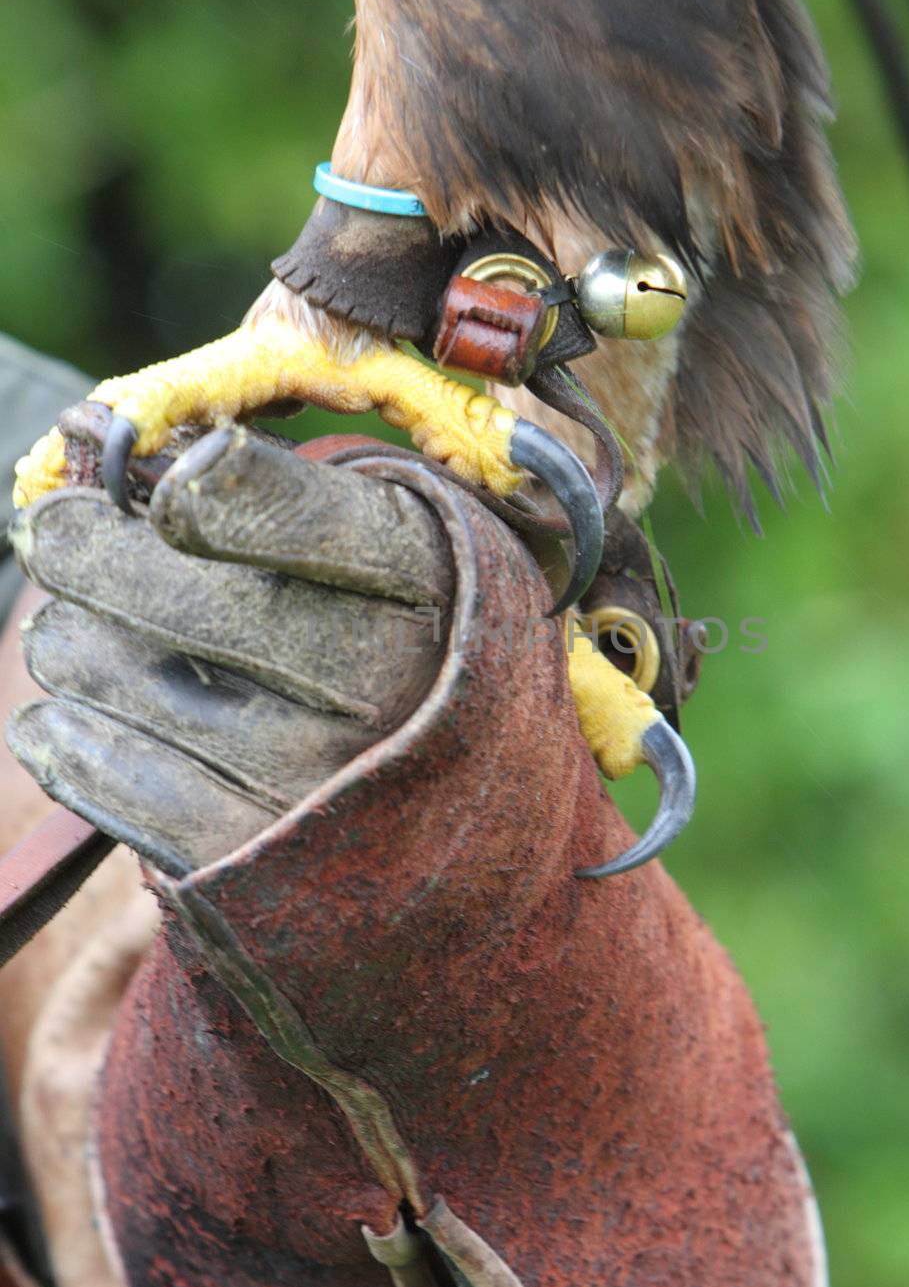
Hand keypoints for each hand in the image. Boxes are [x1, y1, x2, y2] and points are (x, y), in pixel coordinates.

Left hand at [6, 428, 453, 877]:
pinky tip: (72, 714)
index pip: (271, 504)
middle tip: (66, 538)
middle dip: (80, 546)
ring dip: (70, 640)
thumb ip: (264, 478)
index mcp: (419, 570)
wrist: (470, 788)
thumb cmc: (394, 617)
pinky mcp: (252, 849)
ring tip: (93, 637)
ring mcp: (311, 773)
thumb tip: (90, 436)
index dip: (191, 486)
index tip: (161, 491)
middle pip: (158, 585)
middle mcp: (374, 675)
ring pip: (101, 666)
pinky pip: (98, 774)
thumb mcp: (382, 525)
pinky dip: (60, 733)